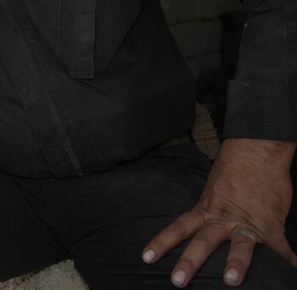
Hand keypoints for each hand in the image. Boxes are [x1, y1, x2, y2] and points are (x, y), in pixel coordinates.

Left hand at [141, 138, 296, 286]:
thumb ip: (214, 211)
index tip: (147, 258)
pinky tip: (291, 269)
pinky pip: (280, 248)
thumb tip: (211, 224)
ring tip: (231, 281)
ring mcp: (247, 223)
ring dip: (235, 264)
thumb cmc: (235, 169)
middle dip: (189, 263)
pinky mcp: (270, 224)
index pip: (179, 228)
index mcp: (207, 210)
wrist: (255, 151)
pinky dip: (287, 260)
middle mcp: (223, 219)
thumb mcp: (215, 191)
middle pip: (202, 242)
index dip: (162, 243)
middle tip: (177, 281)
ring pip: (239, 246)